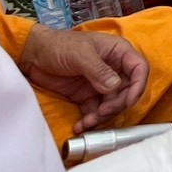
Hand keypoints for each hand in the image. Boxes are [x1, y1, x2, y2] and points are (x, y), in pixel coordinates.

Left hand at [19, 25, 148, 132]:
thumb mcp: (80, 54)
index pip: (138, 68)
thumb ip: (98, 70)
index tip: (129, 101)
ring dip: (102, 116)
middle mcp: (113, 69)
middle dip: (116, 105)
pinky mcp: (86, 96)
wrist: (33, 55)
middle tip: (101, 113)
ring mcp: (100, 84)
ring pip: (111, 104)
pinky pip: (94, 111)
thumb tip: (115, 87)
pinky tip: (80, 125)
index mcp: (118, 52)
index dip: (138, 85)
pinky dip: (90, 120)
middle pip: (127, 90)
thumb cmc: (59, 45)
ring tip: (87, 122)